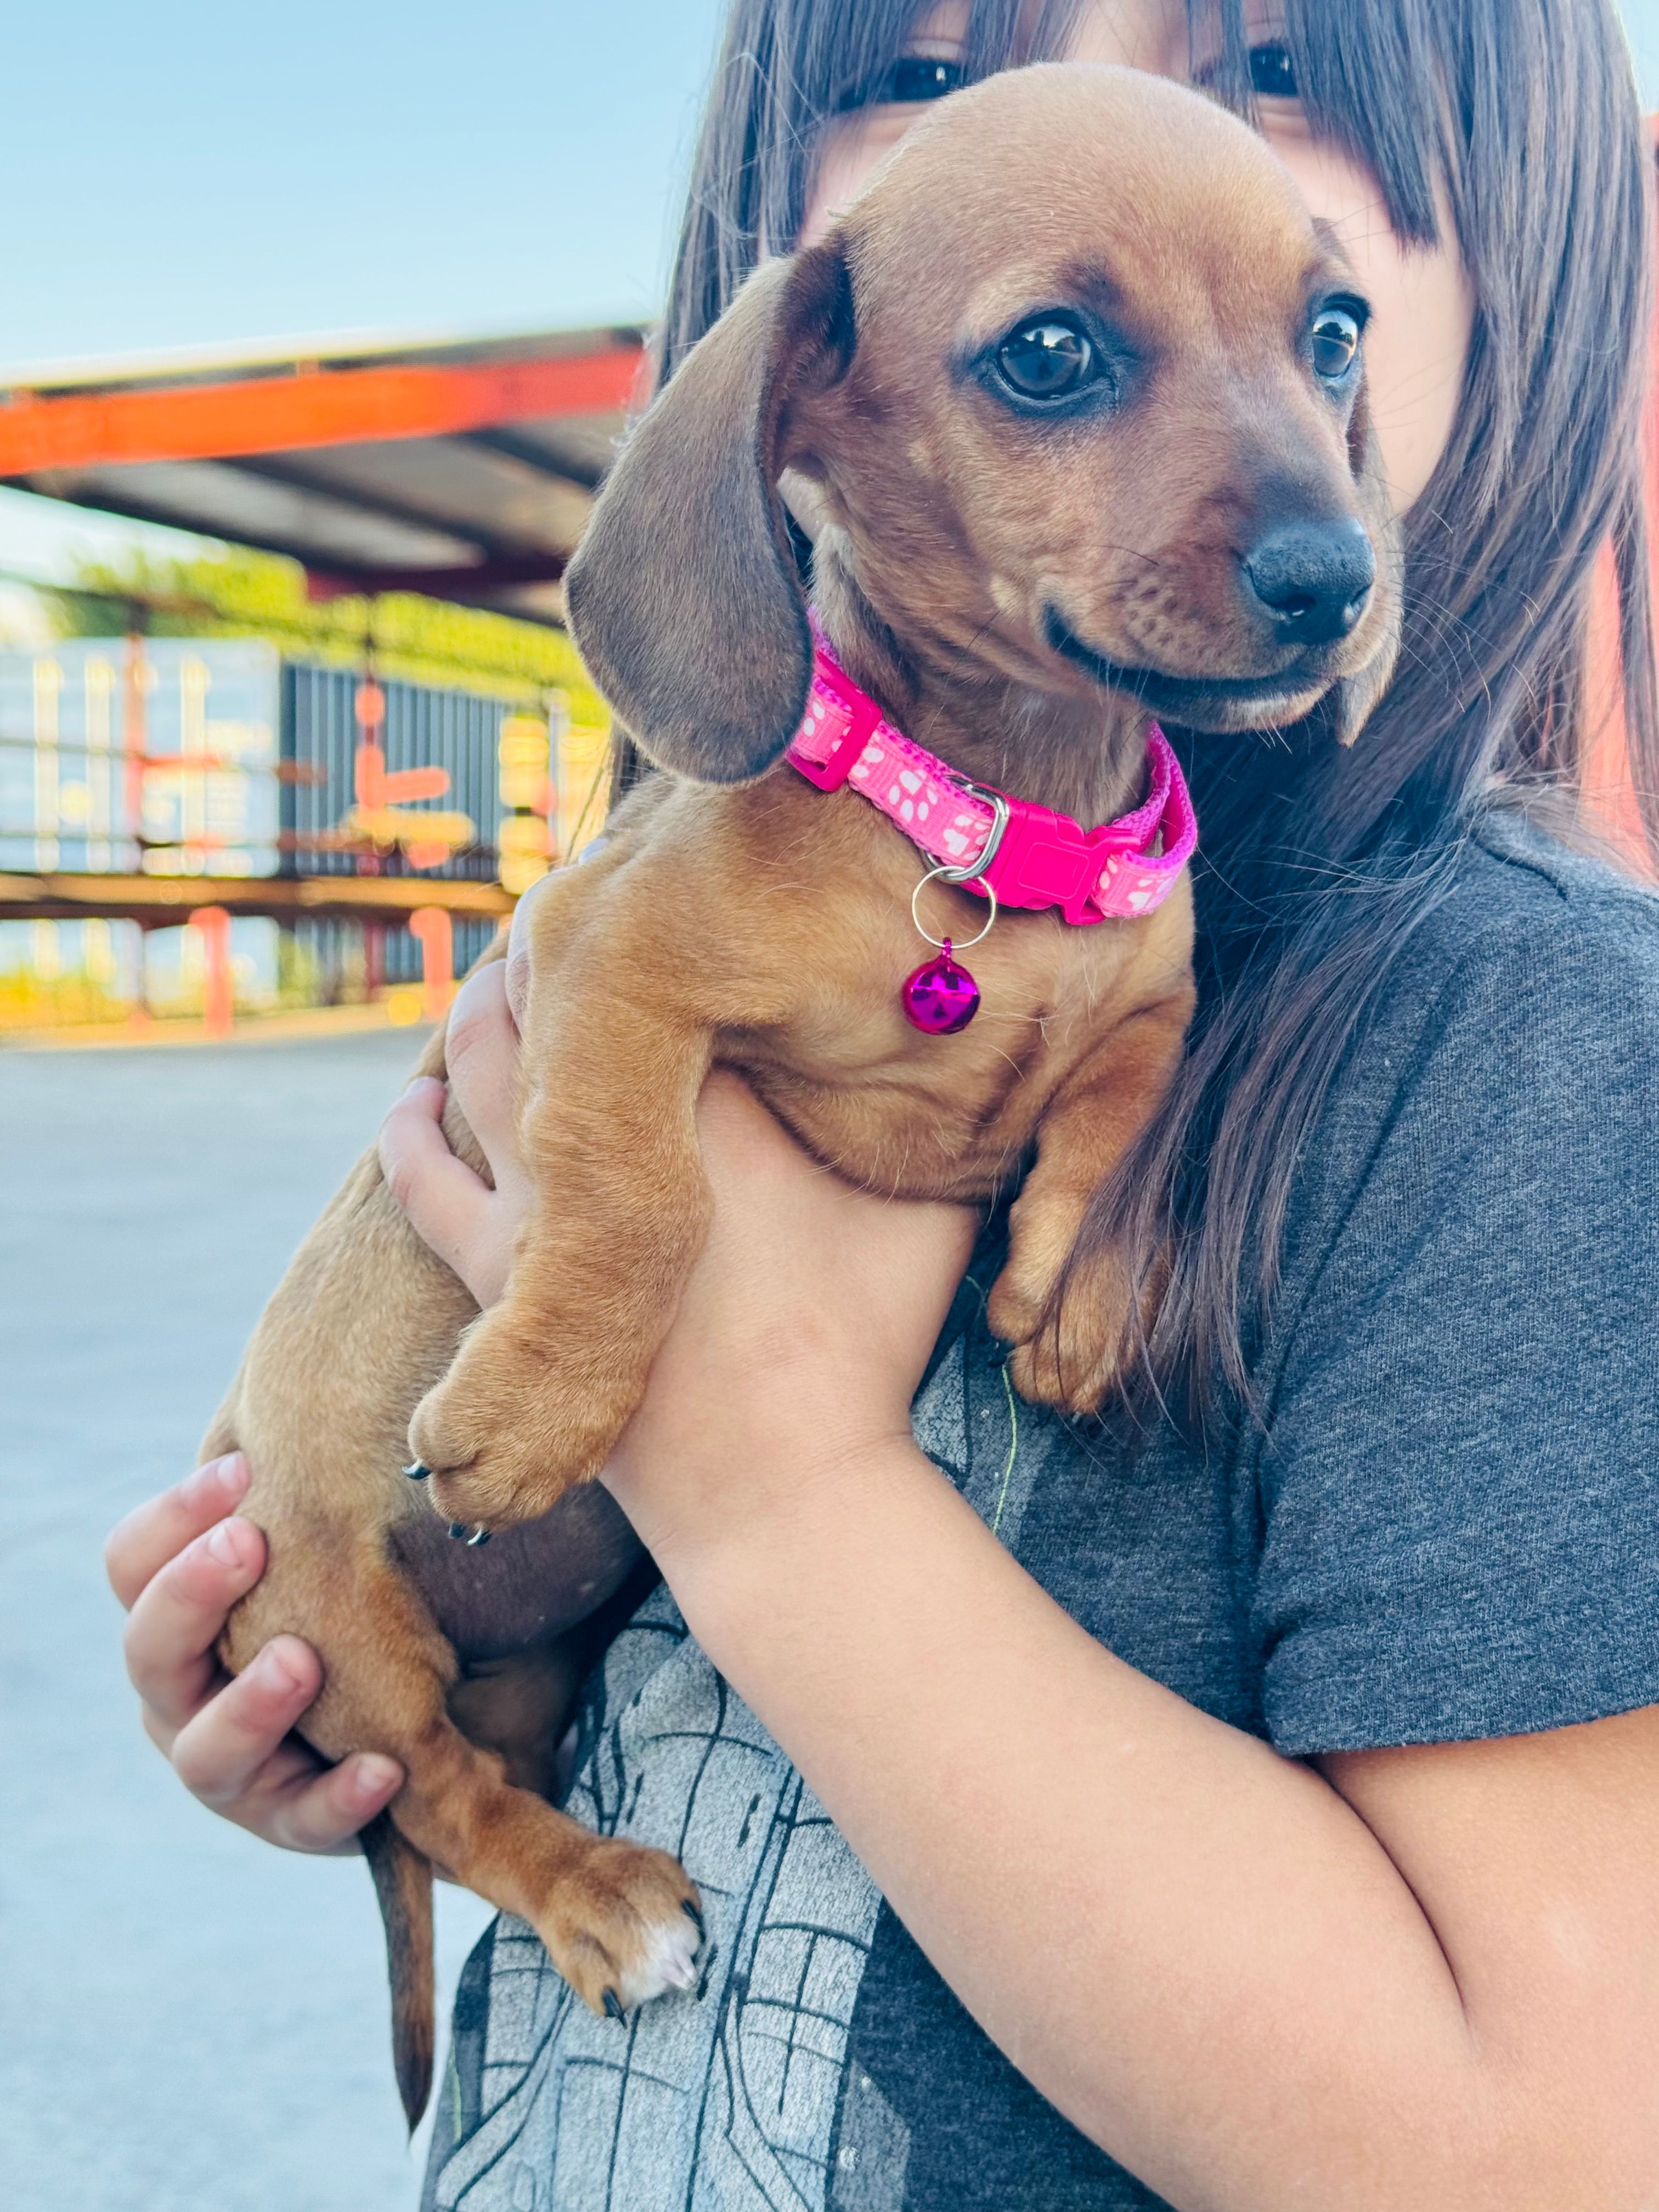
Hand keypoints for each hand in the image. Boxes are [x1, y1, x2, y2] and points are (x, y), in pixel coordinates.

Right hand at [105, 1454, 401, 1852]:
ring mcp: (230, 1769)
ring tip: (301, 1662)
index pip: (133, 1564)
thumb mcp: (312, 1555)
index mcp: (175, 1620)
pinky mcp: (290, 1823)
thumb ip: (296, 1504)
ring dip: (251, 1705)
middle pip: (149, 1651)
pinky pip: (304, 1820)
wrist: (419, 1714)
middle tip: (249, 1543)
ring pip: (205, 1752)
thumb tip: (319, 1402)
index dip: (175, 1516)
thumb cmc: (346, 1607)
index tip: (245, 1469)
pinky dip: (340, 1796)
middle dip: (191, 1594)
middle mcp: (182, 1696)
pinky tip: (383, 1767)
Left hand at [378, 934, 976, 1565]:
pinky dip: (414, 1127)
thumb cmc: (864, 1342)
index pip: (667, 961)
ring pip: (474, 1063)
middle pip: (554, 990)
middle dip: (556, 942)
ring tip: (497, 983)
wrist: (781, 1480)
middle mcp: (612, 1119)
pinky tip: (414, 1104)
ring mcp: (542, 1197)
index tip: (664, 883)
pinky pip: (422, 1178)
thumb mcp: (933, 1206)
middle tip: (572, 912)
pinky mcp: (499, 1272)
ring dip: (482, 1010)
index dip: (660, 914)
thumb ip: (941, 1115)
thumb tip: (966, 1038)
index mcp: (716, 1086)